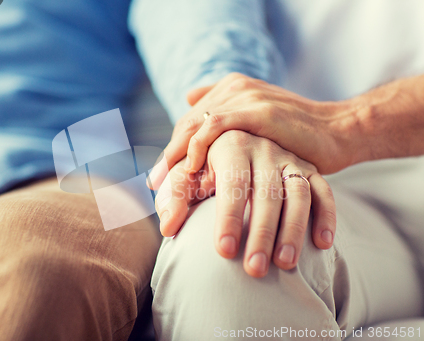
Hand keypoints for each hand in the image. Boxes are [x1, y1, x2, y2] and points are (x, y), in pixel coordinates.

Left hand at [153, 73, 358, 189]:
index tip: (159, 180)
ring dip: (176, 158)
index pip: (189, 124)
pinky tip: (192, 169)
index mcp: (230, 91)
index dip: (172, 151)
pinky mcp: (258, 110)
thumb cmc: (296, 136)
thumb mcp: (258, 125)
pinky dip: (199, 147)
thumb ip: (228, 116)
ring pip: (195, 127)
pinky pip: (216, 126)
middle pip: (186, 126)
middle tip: (155, 187)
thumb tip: (189, 100)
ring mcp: (245, 97)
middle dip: (168, 159)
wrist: (337, 131)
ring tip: (164, 186)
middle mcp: (234, 89)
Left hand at [154, 131, 335, 277]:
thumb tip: (168, 228)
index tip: (223, 251)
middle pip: (267, 192)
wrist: (238, 140)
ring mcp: (290, 158)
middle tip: (254, 270)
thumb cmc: (206, 164)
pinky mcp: (310, 168)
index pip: (233, 183)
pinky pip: (324, 190)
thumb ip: (177, 196)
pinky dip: (326, 215)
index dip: (229, 217)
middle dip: (261, 233)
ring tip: (285, 264)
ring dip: (294, 229)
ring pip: (298, 193)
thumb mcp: (188, 174)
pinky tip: (323, 244)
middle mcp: (264, 149)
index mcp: (231, 145)